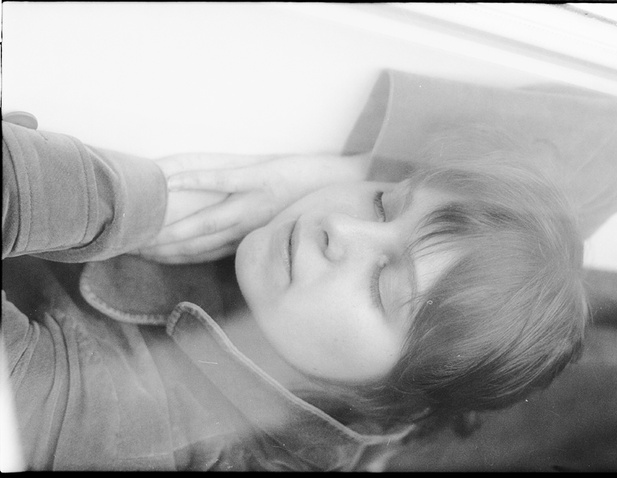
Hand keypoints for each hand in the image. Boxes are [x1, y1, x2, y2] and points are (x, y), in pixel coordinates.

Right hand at [136, 151, 369, 263]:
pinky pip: (221, 179)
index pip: (206, 254)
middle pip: (199, 242)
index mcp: (255, 238)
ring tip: (137, 225)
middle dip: (163, 247)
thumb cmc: (318, 206)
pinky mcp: (263, 176)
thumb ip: (260, 237)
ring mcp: (255, 201)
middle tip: (127, 248)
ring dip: (170, 223)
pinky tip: (165, 181)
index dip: (175, 257)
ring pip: (205, 218)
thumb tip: (234, 243)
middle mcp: (251, 226)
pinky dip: (192, 179)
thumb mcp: (289, 230)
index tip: (145, 257)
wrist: (353, 185)